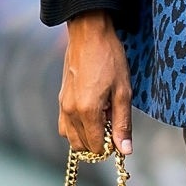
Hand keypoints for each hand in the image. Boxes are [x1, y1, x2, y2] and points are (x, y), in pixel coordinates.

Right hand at [59, 11, 132, 155]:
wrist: (89, 34)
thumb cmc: (109, 59)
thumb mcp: (123, 92)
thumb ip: (122, 124)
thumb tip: (125, 150)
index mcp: (87, 111)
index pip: (96, 146)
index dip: (110, 146)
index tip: (119, 134)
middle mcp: (70, 111)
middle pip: (81, 146)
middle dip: (97, 143)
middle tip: (112, 127)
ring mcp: (62, 105)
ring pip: (70, 137)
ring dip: (85, 136)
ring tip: (102, 119)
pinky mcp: (61, 98)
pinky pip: (64, 124)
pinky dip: (76, 127)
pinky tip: (91, 113)